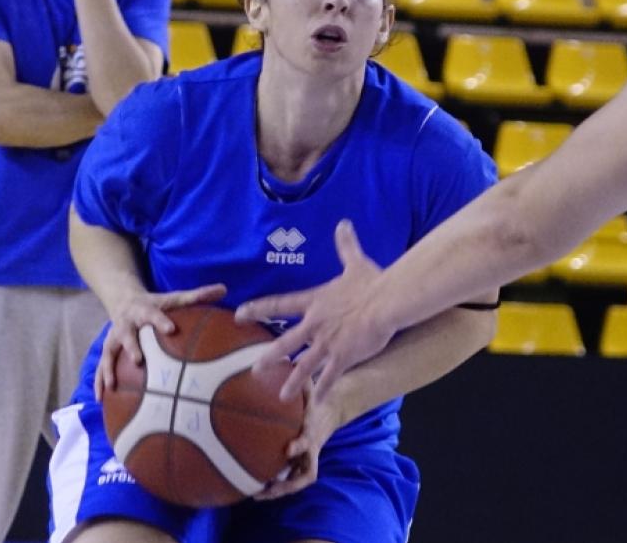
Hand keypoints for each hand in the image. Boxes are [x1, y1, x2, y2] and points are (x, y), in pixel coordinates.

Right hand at [94, 283, 226, 399]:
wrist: (124, 300)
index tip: (171, 329)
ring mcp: (114, 337)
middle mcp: (126, 324)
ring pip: (109, 353)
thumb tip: (224, 288)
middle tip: (137, 361)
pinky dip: (99, 382)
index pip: (154, 314)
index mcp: (144, 310)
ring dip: (108, 369)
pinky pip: (102, 366)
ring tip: (111, 386)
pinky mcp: (108, 350)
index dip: (161, 321)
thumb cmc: (155, 303)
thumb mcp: (173, 297)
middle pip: (127, 334)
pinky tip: (101, 399)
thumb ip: (198, 295)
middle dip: (131, 347)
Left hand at [236, 220, 395, 402]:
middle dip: (270, 357)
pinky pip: (329, 376)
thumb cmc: (372, 282)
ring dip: (292, 381)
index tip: (240, 313)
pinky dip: (322, 389)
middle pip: (286, 342)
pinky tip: (316, 402)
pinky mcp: (343, 356)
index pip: (280, 305)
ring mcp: (327, 342)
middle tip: (254, 369)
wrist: (385, 301)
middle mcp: (315, 324)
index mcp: (315, 302)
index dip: (258, 309)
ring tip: (282, 395)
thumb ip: (346, 245)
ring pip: (304, 365)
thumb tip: (343, 224)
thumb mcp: (356, 262)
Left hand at [254, 383, 344, 500]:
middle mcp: (312, 448)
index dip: (300, 446)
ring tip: (256, 494)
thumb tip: (284, 359)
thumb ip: (300, 379)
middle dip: (288, 483)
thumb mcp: (311, 385)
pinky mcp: (302, 460)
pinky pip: (290, 476)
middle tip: (268, 487)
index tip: (287, 449)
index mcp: (313, 431)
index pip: (308, 440)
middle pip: (306, 473)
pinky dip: (275, 483)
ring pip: (298, 480)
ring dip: (279, 489)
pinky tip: (253, 485)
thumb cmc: (316, 395)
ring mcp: (308, 457)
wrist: (333, 407)